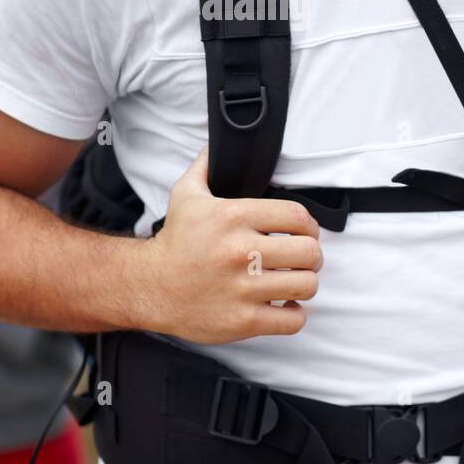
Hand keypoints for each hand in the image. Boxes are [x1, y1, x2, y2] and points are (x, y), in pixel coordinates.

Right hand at [136, 146, 322, 343]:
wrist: (150, 286)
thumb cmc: (175, 241)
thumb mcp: (186, 194)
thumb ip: (206, 165)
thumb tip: (216, 143)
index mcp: (233, 217)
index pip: (298, 216)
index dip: (310, 225)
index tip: (305, 232)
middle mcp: (241, 252)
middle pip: (310, 252)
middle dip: (313, 255)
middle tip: (303, 258)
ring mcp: (243, 289)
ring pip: (306, 285)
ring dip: (305, 283)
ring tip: (294, 280)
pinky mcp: (243, 320)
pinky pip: (292, 320)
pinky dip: (294, 314)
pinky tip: (284, 305)